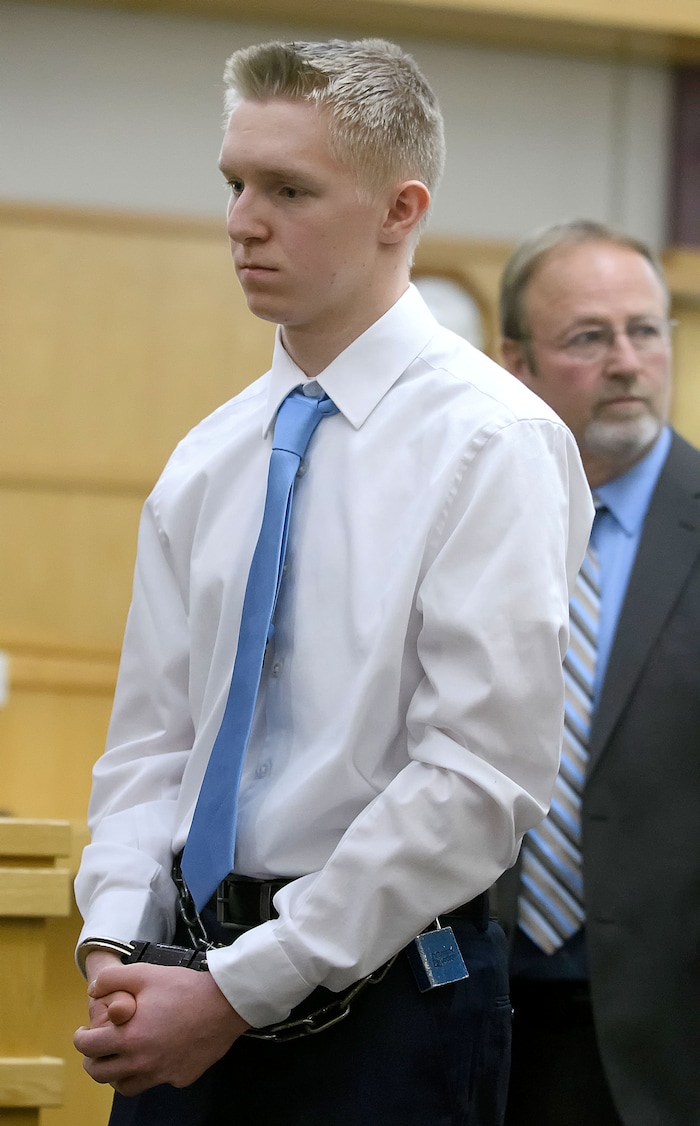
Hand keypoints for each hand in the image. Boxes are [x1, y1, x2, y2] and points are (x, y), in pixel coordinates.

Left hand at [74, 962, 249, 1094]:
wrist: (226, 1003)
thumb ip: (112, 979)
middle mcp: (142, 1063)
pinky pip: (156, 1081)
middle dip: (93, 1060)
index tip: (84, 1033)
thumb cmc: (185, 987)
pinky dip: (149, 1072)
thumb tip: (93, 990)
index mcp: (129, 1038)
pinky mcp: (181, 1078)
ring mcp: (162, 1074)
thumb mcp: (145, 973)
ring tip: (123, 1056)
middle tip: (98, 1047)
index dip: (80, 1039)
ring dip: (118, 1073)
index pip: (89, 1048)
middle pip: (102, 1075)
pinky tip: (157, 1053)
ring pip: (126, 1086)